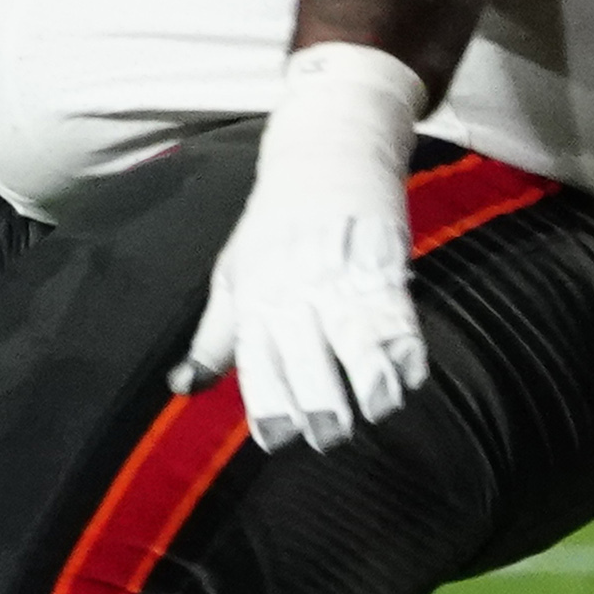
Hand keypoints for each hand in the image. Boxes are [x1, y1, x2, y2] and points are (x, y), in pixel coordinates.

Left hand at [174, 43, 431, 450]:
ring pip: (356, 345)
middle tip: (329, 438)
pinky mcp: (383, 263)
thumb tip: (184, 387)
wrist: (324, 151)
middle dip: (320, 410)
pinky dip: (406, 353)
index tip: (278, 442)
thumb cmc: (272, 224)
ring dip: (368, 387)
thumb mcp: (232, 274)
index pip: (255, 364)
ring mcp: (339, 279)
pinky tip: (409, 379)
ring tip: (375, 413)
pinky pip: (398, 318)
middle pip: (307, 363)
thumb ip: (216, 337)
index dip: (268, 409)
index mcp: (253, 298)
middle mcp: (293, 293)